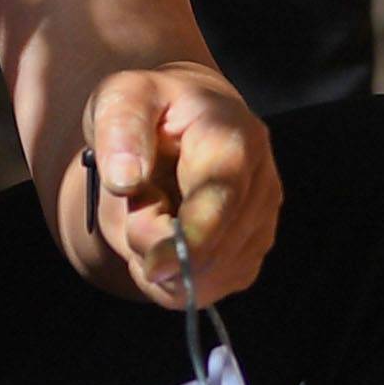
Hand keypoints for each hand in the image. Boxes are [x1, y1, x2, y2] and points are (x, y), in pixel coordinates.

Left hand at [65, 66, 280, 311]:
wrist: (184, 117)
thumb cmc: (151, 107)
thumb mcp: (121, 97)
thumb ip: (119, 130)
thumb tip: (125, 179)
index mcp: (232, 138)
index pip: (221, 200)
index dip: (190, 240)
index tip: (153, 266)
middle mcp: (262, 181)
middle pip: (215, 248)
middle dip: (159, 247)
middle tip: (136, 206)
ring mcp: (264, 219)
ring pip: (213, 276)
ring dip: (167, 264)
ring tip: (155, 213)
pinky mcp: (255, 248)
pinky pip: (213, 287)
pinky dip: (178, 279)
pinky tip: (166, 240)